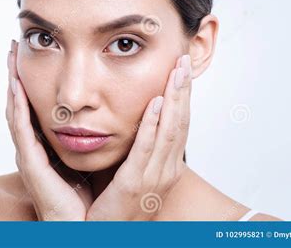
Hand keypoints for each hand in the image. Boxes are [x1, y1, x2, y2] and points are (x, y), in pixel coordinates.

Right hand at [6, 40, 92, 220]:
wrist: (82, 227)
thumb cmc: (88, 194)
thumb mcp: (93, 157)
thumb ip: (96, 135)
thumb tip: (113, 111)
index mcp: (47, 145)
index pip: (36, 106)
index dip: (30, 81)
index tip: (31, 56)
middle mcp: (34, 147)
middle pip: (21, 104)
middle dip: (15, 76)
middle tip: (12, 48)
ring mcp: (29, 155)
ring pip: (16, 111)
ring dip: (11, 83)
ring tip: (9, 57)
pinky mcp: (31, 165)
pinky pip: (21, 130)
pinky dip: (17, 107)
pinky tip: (16, 86)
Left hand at [86, 54, 191, 220]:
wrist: (104, 238)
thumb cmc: (114, 206)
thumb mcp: (132, 172)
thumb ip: (138, 148)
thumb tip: (136, 119)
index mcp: (166, 167)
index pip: (179, 124)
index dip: (182, 96)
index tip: (181, 69)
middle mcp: (167, 170)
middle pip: (181, 122)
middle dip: (183, 90)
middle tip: (185, 60)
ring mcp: (154, 178)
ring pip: (170, 130)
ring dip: (174, 98)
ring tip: (177, 71)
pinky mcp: (134, 184)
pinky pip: (147, 149)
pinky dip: (154, 125)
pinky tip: (157, 103)